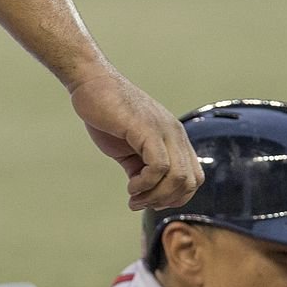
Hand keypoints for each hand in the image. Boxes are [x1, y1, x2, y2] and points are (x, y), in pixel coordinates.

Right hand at [69, 71, 203, 211]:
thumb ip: (142, 168)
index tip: (149, 201)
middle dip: (165, 201)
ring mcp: (163, 130)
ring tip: (134, 197)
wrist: (92, 84)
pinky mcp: (146, 129)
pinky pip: (159, 166)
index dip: (175, 198)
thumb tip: (147, 194)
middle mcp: (175, 134)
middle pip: (189, 182)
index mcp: (175, 138)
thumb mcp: (129, 148)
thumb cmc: (108, 115)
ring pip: (178, 177)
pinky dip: (145, 184)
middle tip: (140, 202)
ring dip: (154, 196)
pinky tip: (131, 185)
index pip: (194, 178)